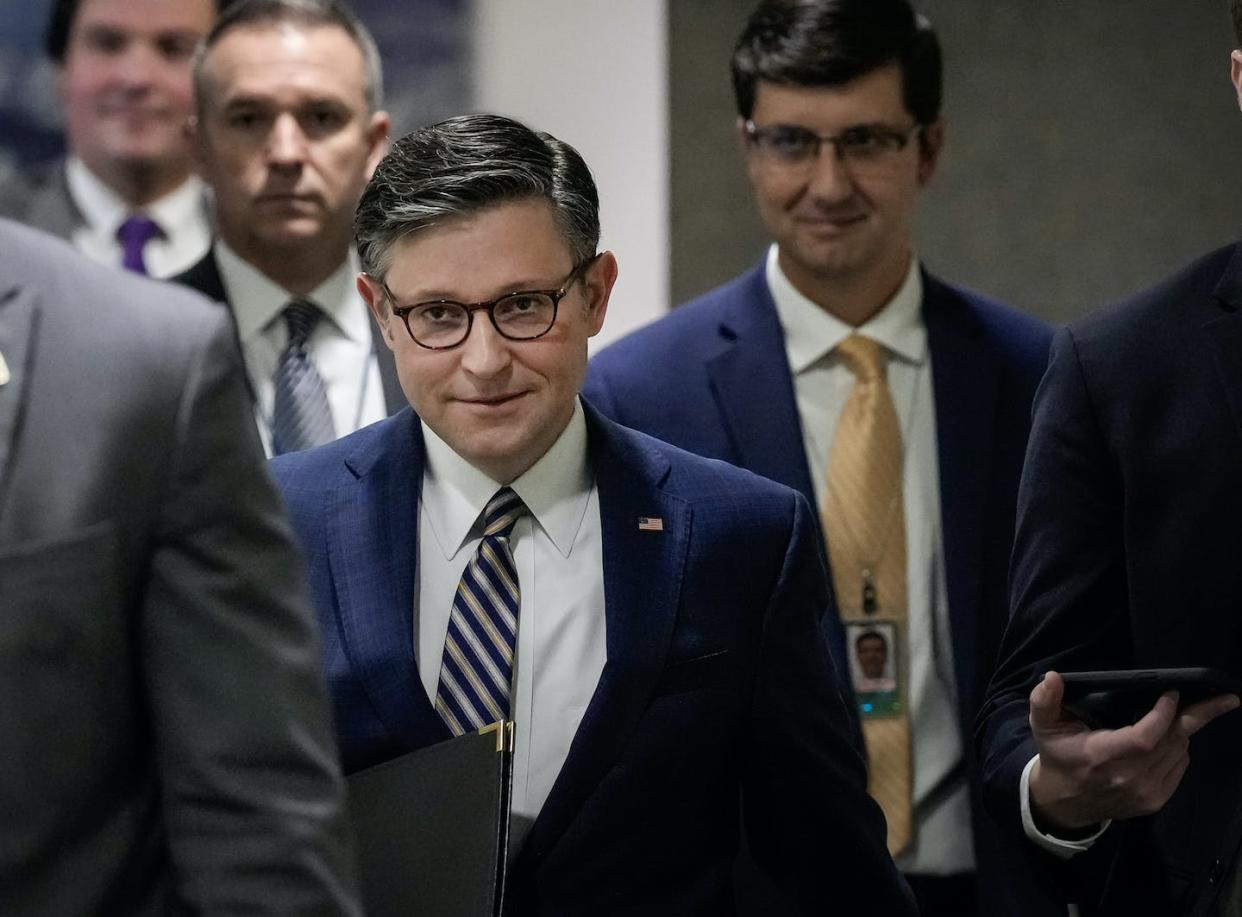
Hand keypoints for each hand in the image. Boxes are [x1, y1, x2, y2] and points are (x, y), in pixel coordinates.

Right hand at [1027, 671, 1238, 833]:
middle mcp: (1127, 778)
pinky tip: (1167, 741)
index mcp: (1100, 756)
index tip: (1171, 693)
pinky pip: (1180, 767)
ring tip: (1171, 717)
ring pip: (1180, 753)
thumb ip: (1044, 699)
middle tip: (1196, 695)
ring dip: (1181, 732)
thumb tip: (1053, 676)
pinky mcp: (1155, 802)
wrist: (1065, 801)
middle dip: (1187, 717)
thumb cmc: (1058, 754)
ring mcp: (1144, 793)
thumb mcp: (1043, 725)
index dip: (1163, 715)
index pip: (1143, 738)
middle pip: (1170, 743)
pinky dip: (1179, 750)